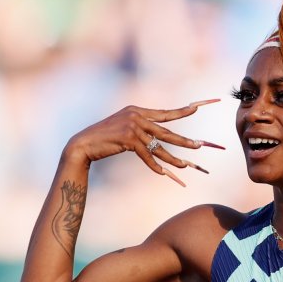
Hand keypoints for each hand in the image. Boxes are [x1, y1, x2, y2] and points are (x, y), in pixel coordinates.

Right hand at [65, 99, 222, 185]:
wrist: (84, 144)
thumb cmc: (105, 137)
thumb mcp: (124, 128)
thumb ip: (141, 128)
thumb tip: (158, 136)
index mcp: (137, 110)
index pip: (164, 113)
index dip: (181, 112)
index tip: (196, 108)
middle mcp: (137, 116)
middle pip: (166, 131)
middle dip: (183, 140)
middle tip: (199, 145)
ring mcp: (133, 127)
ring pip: (158, 146)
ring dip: (172, 158)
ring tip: (184, 165)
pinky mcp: (128, 139)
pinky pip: (146, 155)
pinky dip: (153, 165)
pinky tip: (162, 172)